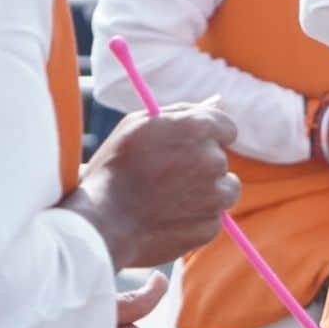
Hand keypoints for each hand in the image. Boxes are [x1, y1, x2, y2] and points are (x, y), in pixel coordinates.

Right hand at [63, 102, 242, 268]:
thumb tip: (218, 101)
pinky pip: (212, 219)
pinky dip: (196, 221)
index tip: (190, 149)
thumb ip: (182, 112)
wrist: (102, 224)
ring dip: (206, 194)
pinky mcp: (210, 226)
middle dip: (200, 167)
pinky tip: (168, 220)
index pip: (227, 128)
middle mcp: (212, 160)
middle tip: (167, 177)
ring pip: (224, 191)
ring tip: (169, 200)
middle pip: (220, 161)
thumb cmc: (114, 169)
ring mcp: (215, 196)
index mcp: (197, 128)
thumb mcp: (139, 126)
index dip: (207, 138)